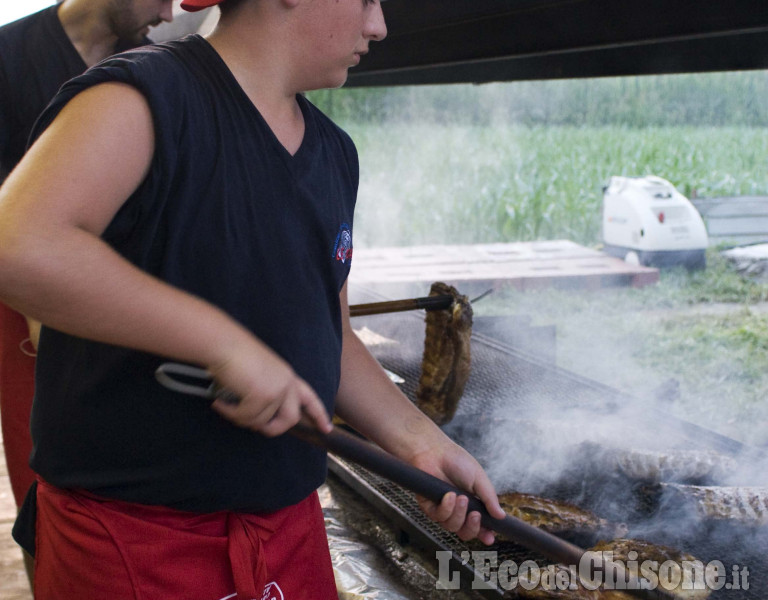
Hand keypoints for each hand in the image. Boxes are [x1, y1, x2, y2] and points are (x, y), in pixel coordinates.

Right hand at [207, 341, 331, 437]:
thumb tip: (259, 421)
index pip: (309, 397)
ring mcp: (277, 389)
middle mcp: (286, 382)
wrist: (223, 343)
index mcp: (287, 376)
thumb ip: (267, 393)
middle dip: (272, 429)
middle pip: (290, 419)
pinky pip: (246, 417)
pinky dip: (230, 414)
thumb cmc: (234, 356)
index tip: (327, 428)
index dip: (318, 414)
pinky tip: (220, 403)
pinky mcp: (263, 395)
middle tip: (254, 427)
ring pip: (262, 422)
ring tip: (226, 404)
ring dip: (241, 418)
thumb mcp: (259, 374)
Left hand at [409, 441, 504, 544]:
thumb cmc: (457, 461)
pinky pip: (439, 517)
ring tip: (460, 497)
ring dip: (459, 514)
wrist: (435, 451)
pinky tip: (448, 495)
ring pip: (452, 527)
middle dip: (472, 527)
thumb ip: (490, 498)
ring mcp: (443, 509)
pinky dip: (446, 508)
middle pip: (466, 532)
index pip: (480, 525)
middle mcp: (458, 509)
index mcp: (472, 503)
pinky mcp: (429, 507)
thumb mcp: (479, 479)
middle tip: (475, 515)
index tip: (490, 538)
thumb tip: (501, 516)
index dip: (485, 534)